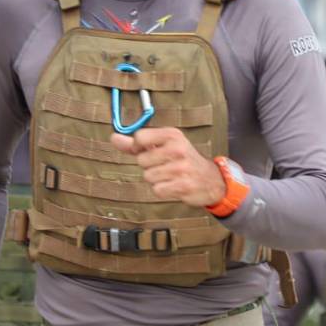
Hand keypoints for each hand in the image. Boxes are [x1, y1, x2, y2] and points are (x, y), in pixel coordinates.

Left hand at [111, 128, 225, 206]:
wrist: (212, 180)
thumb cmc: (184, 161)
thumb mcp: (165, 145)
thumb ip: (137, 143)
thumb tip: (114, 137)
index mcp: (173, 135)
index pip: (140, 137)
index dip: (137, 147)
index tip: (146, 151)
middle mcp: (178, 149)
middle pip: (141, 160)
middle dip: (149, 166)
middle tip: (165, 166)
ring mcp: (181, 168)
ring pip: (148, 176)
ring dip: (156, 180)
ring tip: (170, 176)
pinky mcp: (183, 185)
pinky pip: (157, 189)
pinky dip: (163, 190)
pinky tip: (174, 185)